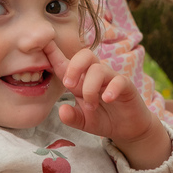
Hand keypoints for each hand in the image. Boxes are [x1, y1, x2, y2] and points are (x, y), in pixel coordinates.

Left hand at [45, 42, 169, 169]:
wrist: (127, 128)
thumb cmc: (103, 119)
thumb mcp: (83, 121)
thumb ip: (71, 117)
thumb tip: (61, 110)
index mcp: (80, 80)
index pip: (66, 64)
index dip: (55, 54)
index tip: (45, 44)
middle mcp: (95, 75)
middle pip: (84, 55)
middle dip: (74, 67)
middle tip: (69, 85)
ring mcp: (111, 79)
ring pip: (98, 69)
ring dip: (90, 87)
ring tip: (91, 105)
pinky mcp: (126, 86)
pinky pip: (119, 80)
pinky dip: (111, 89)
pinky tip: (107, 100)